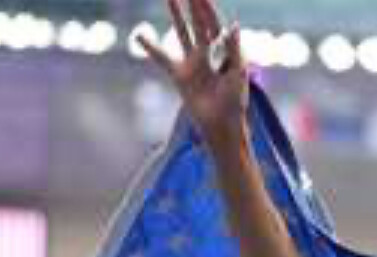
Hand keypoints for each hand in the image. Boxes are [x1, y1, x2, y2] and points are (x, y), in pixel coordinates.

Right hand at [138, 0, 247, 145]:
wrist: (222, 124)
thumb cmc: (235, 101)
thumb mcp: (238, 73)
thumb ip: (234, 49)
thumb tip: (233, 24)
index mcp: (224, 52)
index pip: (215, 25)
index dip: (208, 8)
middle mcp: (208, 54)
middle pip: (199, 23)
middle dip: (193, 5)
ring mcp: (192, 62)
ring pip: (182, 33)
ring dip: (176, 15)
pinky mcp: (179, 75)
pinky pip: (162, 58)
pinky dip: (150, 47)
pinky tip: (139, 35)